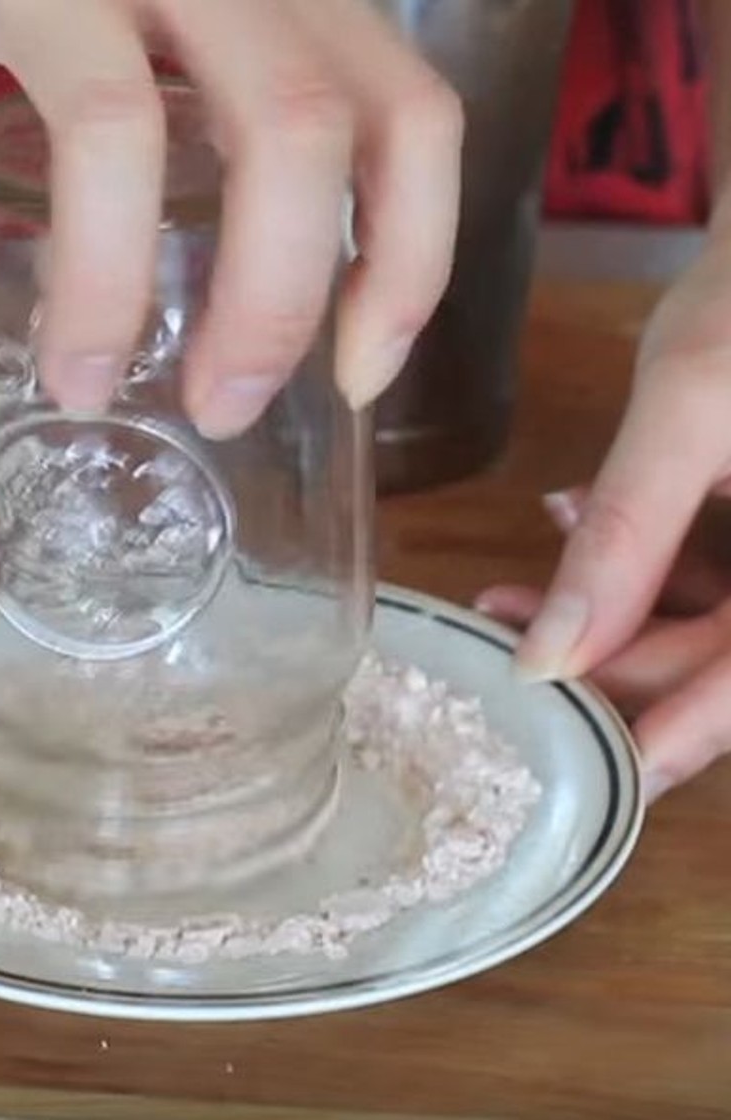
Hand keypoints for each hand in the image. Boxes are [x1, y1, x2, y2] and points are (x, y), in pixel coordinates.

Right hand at [0, 0, 461, 436]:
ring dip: (105, 293)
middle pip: (291, 134)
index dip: (409, 259)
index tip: (357, 374)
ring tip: (78, 389)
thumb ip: (253, 79)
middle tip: (220, 406)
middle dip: (269, 306)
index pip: (405, 115)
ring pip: (117, 132)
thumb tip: (278, 264)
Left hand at [479, 232, 730, 799]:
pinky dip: (647, 568)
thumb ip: (622, 538)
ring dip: (615, 614)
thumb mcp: (685, 411)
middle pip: (727, 657)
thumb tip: (549, 659)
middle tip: (513, 653)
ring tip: (512, 595)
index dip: (684, 733)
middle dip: (615, 659)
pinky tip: (570, 526)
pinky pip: (718, 575)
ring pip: (715, 621)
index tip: (604, 772)